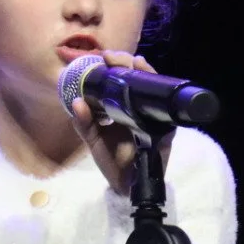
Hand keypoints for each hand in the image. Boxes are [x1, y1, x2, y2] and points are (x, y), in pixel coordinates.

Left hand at [68, 50, 173, 196]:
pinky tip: (152, 83)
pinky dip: (162, 96)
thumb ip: (83, 122)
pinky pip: (166, 110)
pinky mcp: (165, 128)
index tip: (103, 57)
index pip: (120, 80)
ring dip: (145, 72)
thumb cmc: (112, 161)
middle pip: (137, 78)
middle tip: (114, 58)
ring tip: (134, 63)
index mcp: (121, 107)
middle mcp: (138, 108)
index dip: (114, 66)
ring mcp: (153, 116)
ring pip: (153, 87)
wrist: (127, 185)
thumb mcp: (93, 139)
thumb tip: (76, 101)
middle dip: (127, 63)